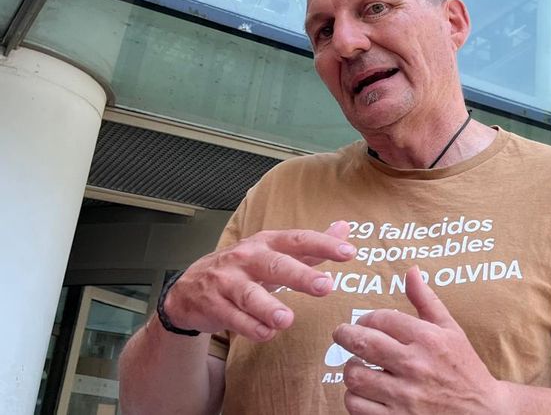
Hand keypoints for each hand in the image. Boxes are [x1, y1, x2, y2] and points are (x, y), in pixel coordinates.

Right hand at [162, 221, 355, 341]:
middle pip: (275, 265)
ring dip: (269, 307)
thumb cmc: (242, 268)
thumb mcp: (274, 252)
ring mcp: (226, 281)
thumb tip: (344, 229)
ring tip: (287, 320)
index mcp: (266, 244)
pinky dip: (249, 326)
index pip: (298, 240)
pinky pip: (232, 317)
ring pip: (249, 294)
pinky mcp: (212, 304)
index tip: (349, 252)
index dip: (324, 244)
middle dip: (301, 275)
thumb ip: (310, 247)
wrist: (188, 288)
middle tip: (325, 286)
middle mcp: (246, 258)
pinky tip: (266, 334)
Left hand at [334, 266, 508, 414]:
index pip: (382, 319)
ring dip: (351, 369)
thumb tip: (411, 271)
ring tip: (358, 366)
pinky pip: (356, 405)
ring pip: (354, 376)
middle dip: (345, 334)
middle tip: (343, 334)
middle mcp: (415, 365)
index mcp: (428, 339)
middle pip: (362, 343)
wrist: (482, 412)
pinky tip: (364, 391)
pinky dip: (354, 397)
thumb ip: (427, 300)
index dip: (367, 318)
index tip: (365, 322)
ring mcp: (404, 395)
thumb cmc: (464, 368)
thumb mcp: (451, 330)